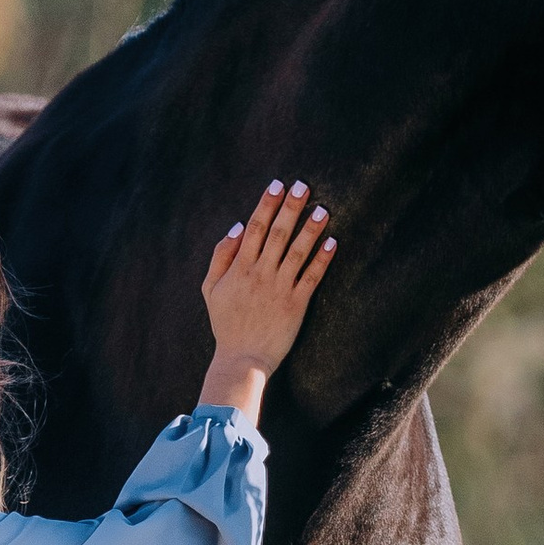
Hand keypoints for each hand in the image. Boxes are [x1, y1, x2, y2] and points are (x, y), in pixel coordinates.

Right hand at [198, 178, 334, 421]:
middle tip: (304, 185)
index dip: (266, 204)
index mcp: (240, 268)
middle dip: (290, 207)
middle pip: (278, 233)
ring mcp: (279, 288)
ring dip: (311, 229)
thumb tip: (236, 226)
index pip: (254, 228)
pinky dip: (322, 260)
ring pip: (298, 252)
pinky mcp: (296, 305)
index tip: (277, 185)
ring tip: (324, 209)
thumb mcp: (210, 288)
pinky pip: (312, 278)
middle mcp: (260, 274)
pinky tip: (333, 242)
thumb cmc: (226, 324)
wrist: (241, 359)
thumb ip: (221, 256)